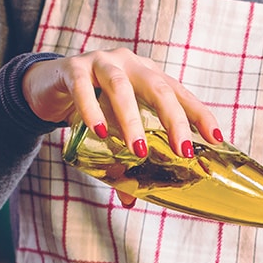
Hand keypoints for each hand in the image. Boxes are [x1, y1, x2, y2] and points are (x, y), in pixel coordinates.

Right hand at [23, 49, 222, 206]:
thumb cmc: (89, 105)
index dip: (199, 114)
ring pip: (121, 87)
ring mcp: (100, 62)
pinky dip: (92, 110)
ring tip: (138, 150)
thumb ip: (121, 158)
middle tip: (182, 151)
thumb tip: (129, 200)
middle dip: (173, 120)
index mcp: (147, 75)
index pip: (180, 93)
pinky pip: (83, 88)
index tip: (216, 138)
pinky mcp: (72, 69)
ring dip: (132, 120)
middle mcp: (129, 64)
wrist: (47, 84)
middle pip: (159, 88)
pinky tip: (99, 131)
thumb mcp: (110, 129)